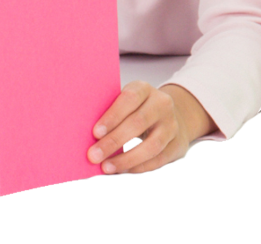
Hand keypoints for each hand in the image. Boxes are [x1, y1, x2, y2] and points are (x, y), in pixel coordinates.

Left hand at [88, 81, 202, 174]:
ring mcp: (172, 124)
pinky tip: (123, 170)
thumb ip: (108, 113)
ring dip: (127, 159)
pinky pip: (159, 159)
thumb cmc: (134, 111)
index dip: (113, 116)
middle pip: (139, 123)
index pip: (129, 98)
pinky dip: (139, 167)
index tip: (95, 133)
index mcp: (144, 89)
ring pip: (152, 145)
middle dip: (113, 141)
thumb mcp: (124, 103)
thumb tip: (82, 135)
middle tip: (93, 156)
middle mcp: (162, 104)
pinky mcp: (178, 144)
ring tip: (106, 167)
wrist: (169, 116)